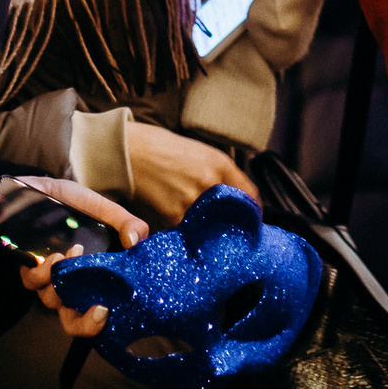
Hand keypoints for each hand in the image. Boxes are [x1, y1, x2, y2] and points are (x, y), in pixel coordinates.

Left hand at [15, 177, 145, 337]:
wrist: (43, 188)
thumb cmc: (76, 204)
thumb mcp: (107, 211)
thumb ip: (128, 224)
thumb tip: (136, 242)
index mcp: (89, 278)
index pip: (93, 315)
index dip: (97, 324)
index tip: (106, 311)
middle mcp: (68, 284)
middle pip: (72, 321)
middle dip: (84, 323)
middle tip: (99, 308)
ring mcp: (47, 277)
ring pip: (52, 299)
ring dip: (64, 284)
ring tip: (75, 253)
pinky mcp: (26, 266)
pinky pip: (32, 281)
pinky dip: (44, 272)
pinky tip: (56, 255)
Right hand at [123, 121, 256, 224]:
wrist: (133, 153)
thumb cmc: (168, 152)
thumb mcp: (203, 155)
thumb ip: (223, 176)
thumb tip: (241, 201)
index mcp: (220, 164)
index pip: (250, 195)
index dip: (254, 211)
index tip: (252, 220)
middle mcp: (210, 182)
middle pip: (234, 215)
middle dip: (233, 225)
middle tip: (231, 231)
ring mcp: (192, 200)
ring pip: (213, 226)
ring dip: (211, 233)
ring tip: (204, 231)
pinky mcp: (173, 216)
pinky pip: (189, 233)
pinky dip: (189, 235)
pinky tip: (185, 232)